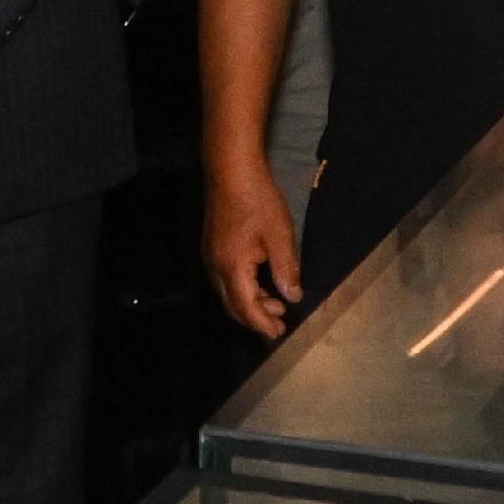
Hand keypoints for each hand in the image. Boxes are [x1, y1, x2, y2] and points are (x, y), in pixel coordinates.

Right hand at [207, 161, 303, 339]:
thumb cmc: (257, 199)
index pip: (246, 308)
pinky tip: (261, 282)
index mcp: (232, 267)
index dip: (262, 324)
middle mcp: (215, 267)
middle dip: (255, 318)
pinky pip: (225, 280)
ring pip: (227, 293)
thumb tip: (292, 297)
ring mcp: (210, 257)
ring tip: (277, 302)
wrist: (230, 170)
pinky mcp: (212, 247)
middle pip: (232, 306)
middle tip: (280, 323)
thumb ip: (286, 269)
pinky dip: (243, 289)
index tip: (279, 334)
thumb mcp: (279, 235)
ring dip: (250, 303)